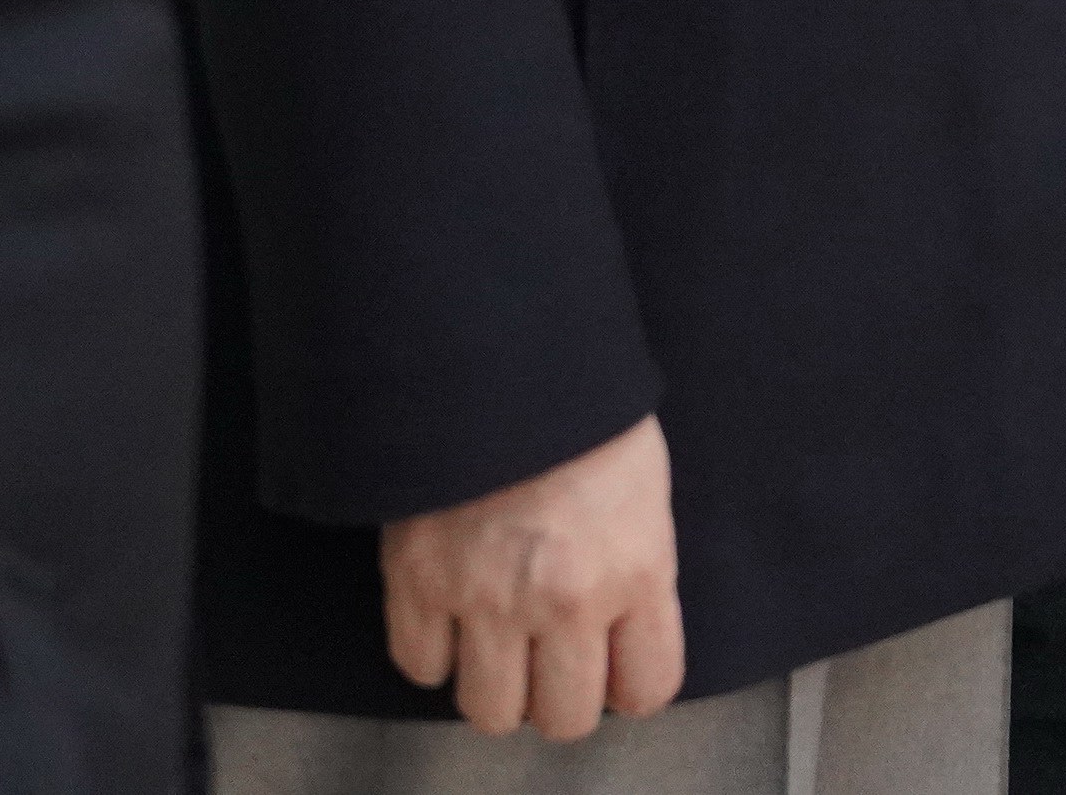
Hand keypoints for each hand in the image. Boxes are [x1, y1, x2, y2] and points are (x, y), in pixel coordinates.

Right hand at [381, 415, 681, 739]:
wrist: (501, 348)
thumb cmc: (582, 403)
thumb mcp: (645, 485)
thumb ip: (638, 568)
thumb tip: (624, 630)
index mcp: (636, 569)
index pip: (648, 688)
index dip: (631, 682)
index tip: (617, 666)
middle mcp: (565, 599)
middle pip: (565, 717)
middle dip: (562, 694)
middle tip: (553, 659)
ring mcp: (486, 596)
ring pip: (490, 712)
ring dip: (496, 685)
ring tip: (499, 643)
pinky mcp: (417, 579)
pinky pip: (418, 666)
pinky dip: (433, 652)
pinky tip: (449, 616)